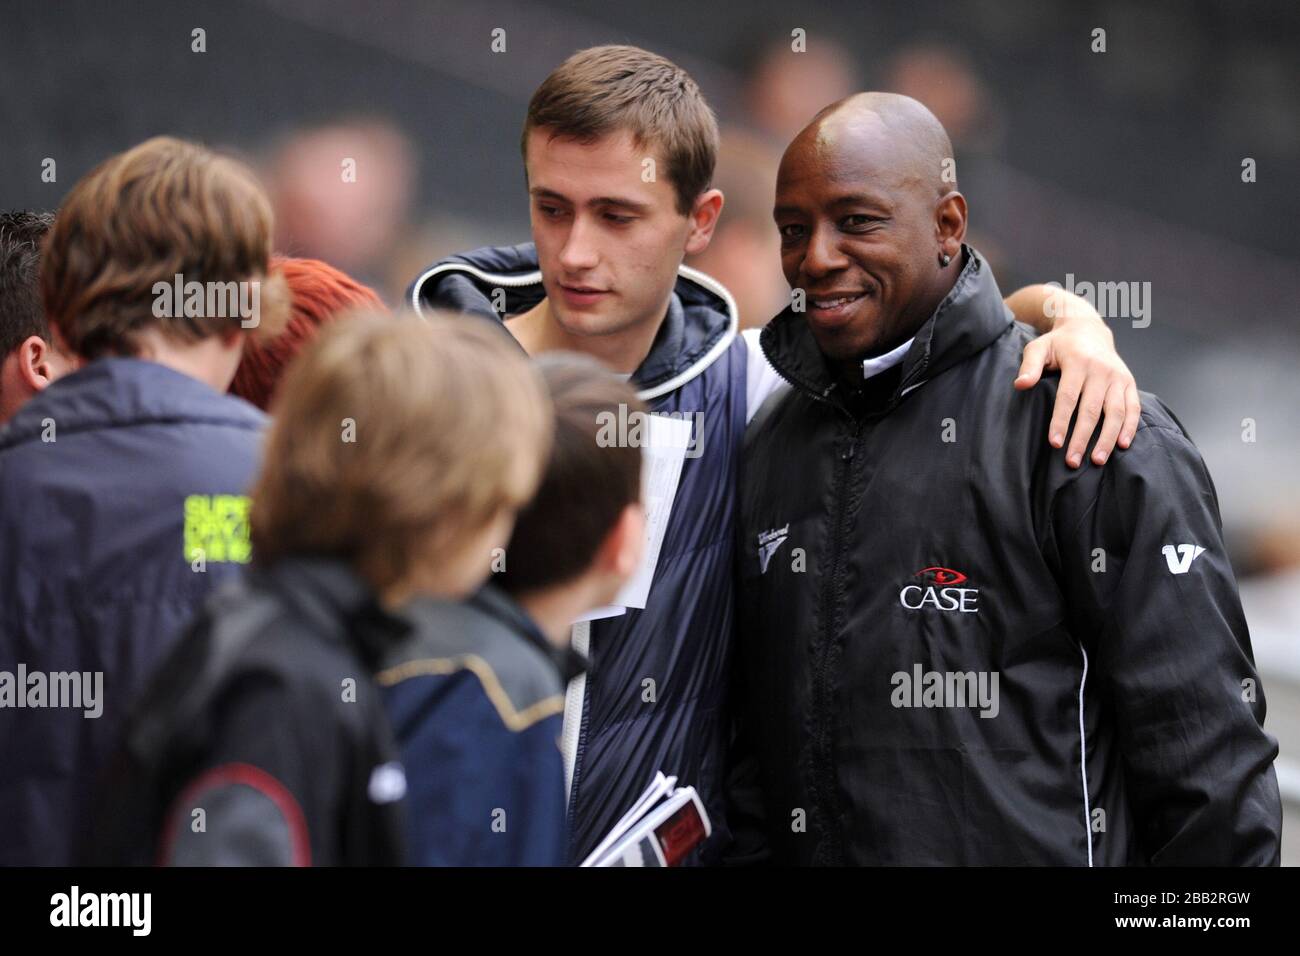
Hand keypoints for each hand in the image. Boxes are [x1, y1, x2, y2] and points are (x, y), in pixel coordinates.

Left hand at [1015, 298, 1139, 467]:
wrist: (1088, 329)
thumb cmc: (1058, 344)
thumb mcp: (1039, 348)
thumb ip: (1029, 366)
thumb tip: (1020, 385)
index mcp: (1078, 362)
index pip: (1068, 397)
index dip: (1061, 421)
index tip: (1054, 443)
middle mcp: (1101, 370)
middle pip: (1091, 410)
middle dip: (1082, 438)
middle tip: (1072, 461)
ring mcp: (1118, 377)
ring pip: (1115, 412)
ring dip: (1107, 438)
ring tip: (1097, 460)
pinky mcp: (1129, 382)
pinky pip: (1133, 407)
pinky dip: (1129, 427)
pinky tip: (1122, 445)